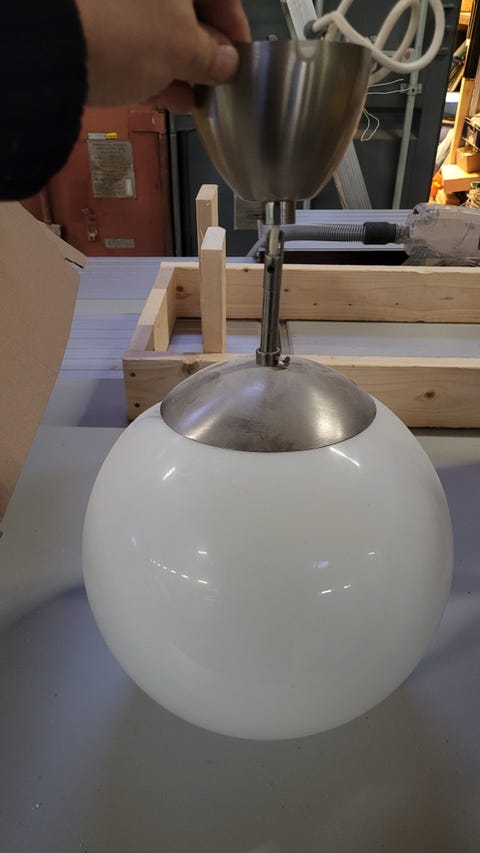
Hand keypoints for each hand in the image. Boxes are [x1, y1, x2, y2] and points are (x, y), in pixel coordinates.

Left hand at [76, 0, 250, 110]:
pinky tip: (162, 95)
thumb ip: (211, 55)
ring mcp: (116, 1)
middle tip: (213, 85)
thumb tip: (226, 62)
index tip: (240, 63)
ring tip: (189, 99)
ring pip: (156, 25)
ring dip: (176, 63)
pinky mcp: (93, 19)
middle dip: (202, 50)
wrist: (49, 46)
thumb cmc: (127, 34)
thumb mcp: (182, 48)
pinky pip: (130, 36)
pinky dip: (148, 64)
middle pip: (186, 9)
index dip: (234, 30)